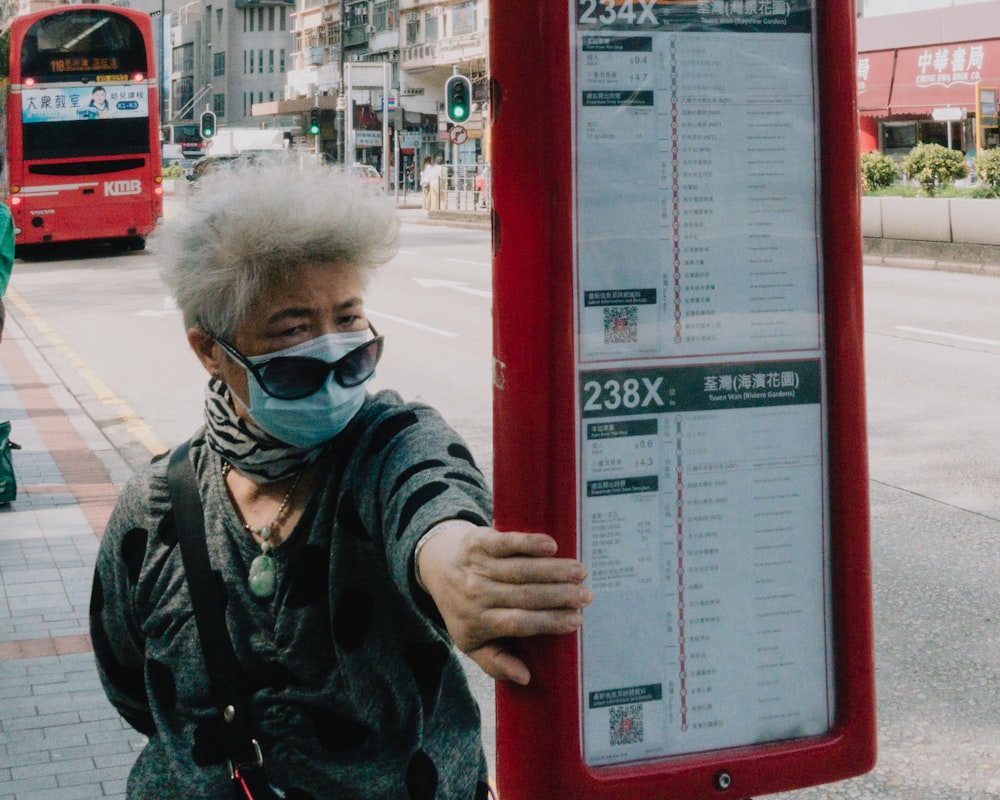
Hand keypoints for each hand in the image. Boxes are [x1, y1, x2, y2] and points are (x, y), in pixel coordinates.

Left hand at [417, 525, 592, 685]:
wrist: (437, 567)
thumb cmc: (462, 609)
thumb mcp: (472, 643)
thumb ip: (496, 663)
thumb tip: (525, 677)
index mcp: (478, 622)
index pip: (519, 623)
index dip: (549, 622)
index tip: (576, 620)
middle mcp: (477, 594)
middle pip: (525, 595)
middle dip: (560, 595)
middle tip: (586, 596)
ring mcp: (478, 566)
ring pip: (521, 569)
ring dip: (554, 570)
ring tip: (580, 572)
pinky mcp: (479, 542)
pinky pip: (506, 543)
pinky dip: (528, 543)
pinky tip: (551, 546)